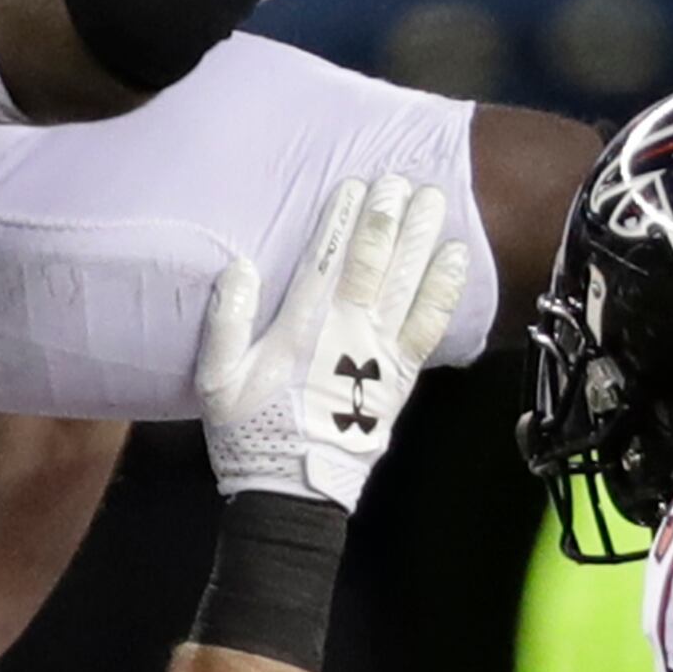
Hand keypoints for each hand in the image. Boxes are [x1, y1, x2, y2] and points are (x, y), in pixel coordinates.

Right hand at [199, 173, 471, 511]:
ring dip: (421, 239)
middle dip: (388, 217)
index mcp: (300, 331)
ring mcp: (379, 356)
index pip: (324, 261)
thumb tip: (241, 267)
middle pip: (372, 264)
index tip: (355, 183)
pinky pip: (429, 325)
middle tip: (402, 178)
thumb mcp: (215, 381)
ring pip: (406, 285)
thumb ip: (226, 322)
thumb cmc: (250, 434)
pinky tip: (456, 257)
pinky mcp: (402, 378)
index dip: (341, 220)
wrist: (293, 493)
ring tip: (435, 199)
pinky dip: (444, 289)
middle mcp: (347, 335)